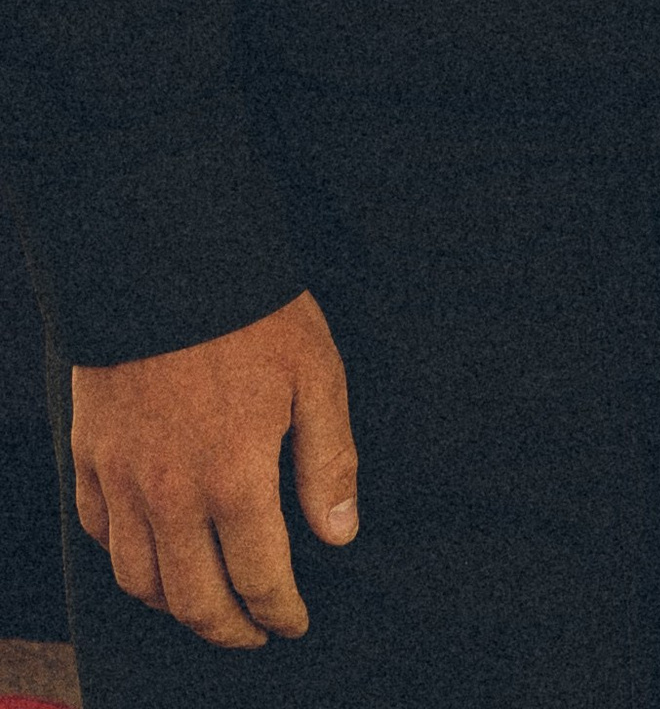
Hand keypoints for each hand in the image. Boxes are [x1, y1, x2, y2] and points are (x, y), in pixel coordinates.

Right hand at [71, 288, 356, 647]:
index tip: (293, 623)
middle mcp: (171, 496)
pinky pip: (100, 534)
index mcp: (234, 480)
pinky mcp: (91, 455)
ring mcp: (123, 479)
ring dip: (175, 604)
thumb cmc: (252, 312)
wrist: (166, 257)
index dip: (279, 612)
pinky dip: (126, 560)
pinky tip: (150, 554)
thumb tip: (339, 534)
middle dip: (230, 629)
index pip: (259, 579)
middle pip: (195, 599)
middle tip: (252, 633)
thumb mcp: (316, 375)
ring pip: (139, 580)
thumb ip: (327, 461)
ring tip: (205, 604)